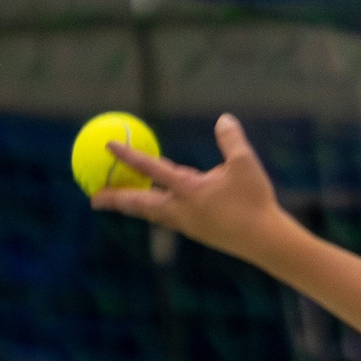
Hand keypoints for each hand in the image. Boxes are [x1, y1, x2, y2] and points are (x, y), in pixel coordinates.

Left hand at [91, 113, 287, 262]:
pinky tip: (155, 206)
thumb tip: (223, 118)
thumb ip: (231, 139)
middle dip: (116, 200)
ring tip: (118, 202)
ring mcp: (188, 225)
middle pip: (140, 204)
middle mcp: (181, 210)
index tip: (108, 146)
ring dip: (134, 207)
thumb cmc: (256, 200)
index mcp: (189, 190)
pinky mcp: (197, 233)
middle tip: (93, 199)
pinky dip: (155, 210)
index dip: (129, 156)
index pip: (151, 169)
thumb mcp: (245, 163)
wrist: (266, 241)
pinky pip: (168, 218)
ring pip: (153, 214)